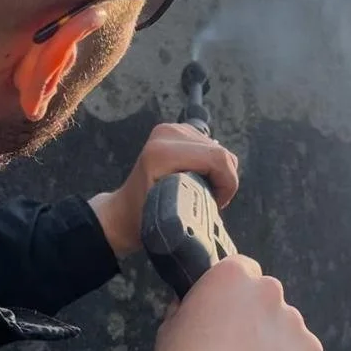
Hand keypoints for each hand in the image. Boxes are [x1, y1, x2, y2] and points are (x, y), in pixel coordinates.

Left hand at [90, 123, 238, 259]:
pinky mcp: (176, 131)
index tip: (217, 204)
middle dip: (224, 180)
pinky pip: (210, 145)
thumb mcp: (172, 217)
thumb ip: (199, 200)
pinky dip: (212, 164)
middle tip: (211, 200)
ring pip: (219, 149)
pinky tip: (198, 178)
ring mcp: (171, 129)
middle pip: (221, 153)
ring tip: (203, 191)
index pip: (217, 159)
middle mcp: (167, 134)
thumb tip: (221, 195)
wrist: (123, 212)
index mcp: (162, 153)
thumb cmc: (143, 220)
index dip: (226, 184)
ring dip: (218, 173)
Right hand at [150, 255, 322, 350]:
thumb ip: (191, 307)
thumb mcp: (170, 328)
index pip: (241, 270)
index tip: (224, 316)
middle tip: (236, 350)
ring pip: (286, 328)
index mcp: (232, 276)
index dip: (231, 295)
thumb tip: (199, 308)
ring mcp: (295, 322)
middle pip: (266, 298)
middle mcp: (269, 291)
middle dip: (256, 318)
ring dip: (274, 344)